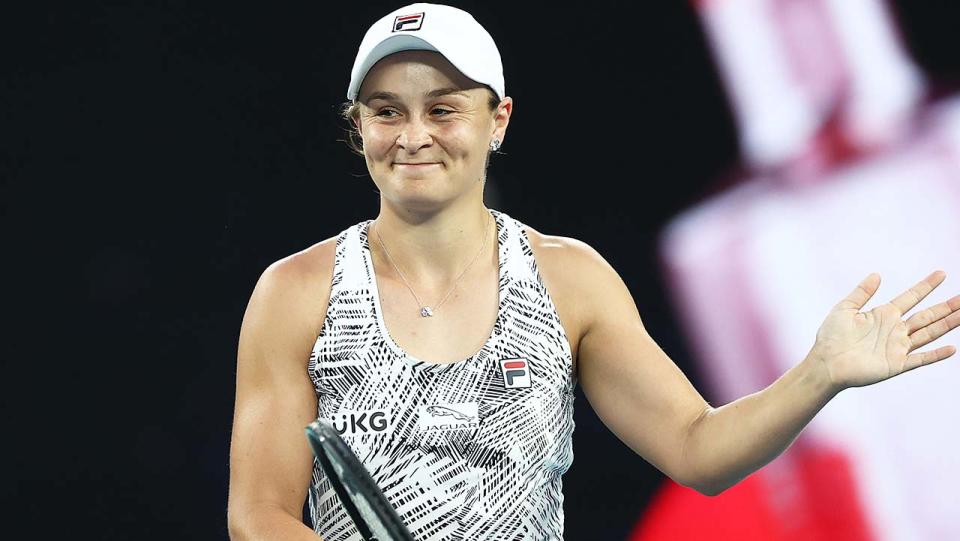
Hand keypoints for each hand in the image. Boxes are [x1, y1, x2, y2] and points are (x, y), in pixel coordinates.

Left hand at [810, 270, 959, 391]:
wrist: (826, 363)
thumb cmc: (831, 337)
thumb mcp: (844, 309)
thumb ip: (861, 293)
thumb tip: (877, 275)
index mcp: (883, 314)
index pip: (911, 297)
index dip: (926, 286)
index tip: (941, 273)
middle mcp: (895, 329)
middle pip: (927, 315)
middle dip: (946, 306)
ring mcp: (898, 347)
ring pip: (930, 333)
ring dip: (948, 324)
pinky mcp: (897, 364)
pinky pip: (921, 358)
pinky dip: (936, 354)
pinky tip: (952, 348)